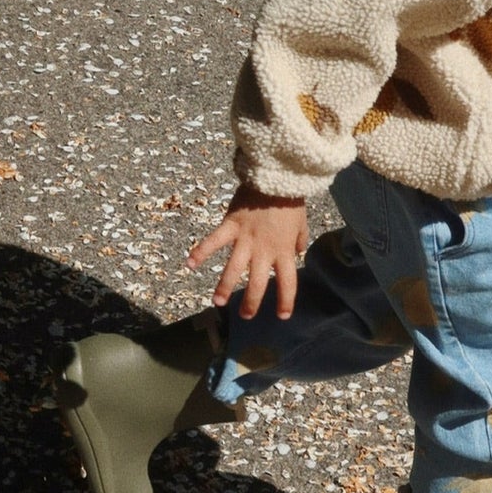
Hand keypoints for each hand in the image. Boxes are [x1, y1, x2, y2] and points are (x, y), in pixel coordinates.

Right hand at [186, 185, 308, 319]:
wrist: (277, 176)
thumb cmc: (291, 199)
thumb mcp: (302, 222)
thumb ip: (299, 239)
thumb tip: (298, 251)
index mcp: (283, 250)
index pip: (287, 283)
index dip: (285, 301)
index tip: (281, 315)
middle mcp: (264, 250)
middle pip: (256, 283)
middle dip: (250, 302)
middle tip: (246, 316)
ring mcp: (245, 239)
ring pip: (233, 269)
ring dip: (224, 287)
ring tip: (218, 303)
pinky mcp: (231, 225)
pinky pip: (213, 241)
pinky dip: (200, 252)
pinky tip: (189, 264)